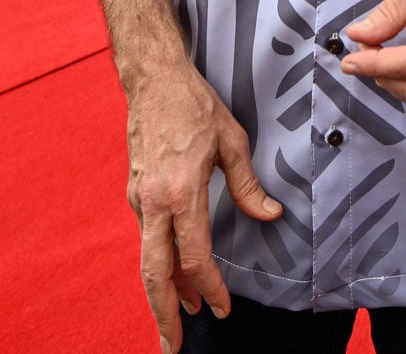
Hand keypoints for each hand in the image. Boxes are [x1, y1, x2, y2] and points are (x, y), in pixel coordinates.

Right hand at [125, 59, 281, 352]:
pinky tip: (174, 275)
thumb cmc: (195, 106)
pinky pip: (147, 238)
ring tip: (180, 318)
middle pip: (154, 273)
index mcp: (181, 192)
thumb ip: (248, 184)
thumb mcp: (232, 141)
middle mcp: (153, 203)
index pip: (194, 257)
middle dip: (164, 314)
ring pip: (147, 259)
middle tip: (173, 347)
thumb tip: (270, 215)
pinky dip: (158, 264)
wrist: (153, 80)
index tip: (222, 308)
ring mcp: (139, 199)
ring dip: (162, 292)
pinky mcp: (135, 193)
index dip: (209, 288)